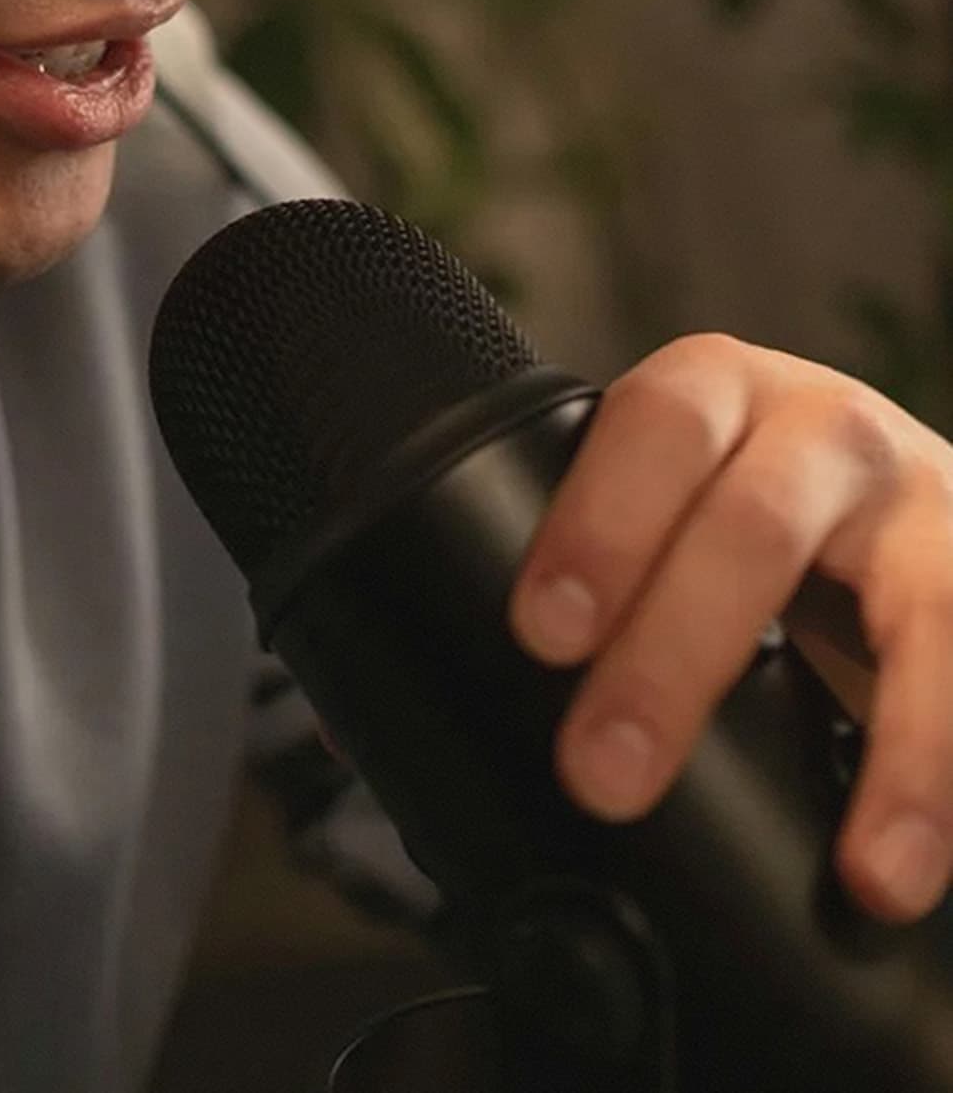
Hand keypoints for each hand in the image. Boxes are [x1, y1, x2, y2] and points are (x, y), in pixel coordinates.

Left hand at [507, 333, 952, 922]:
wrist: (901, 518)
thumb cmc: (743, 528)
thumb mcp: (663, 522)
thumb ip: (568, 596)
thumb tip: (371, 721)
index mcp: (713, 396)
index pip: (647, 430)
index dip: (593, 523)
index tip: (539, 635)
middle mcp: (822, 429)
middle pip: (748, 525)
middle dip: (673, 656)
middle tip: (604, 773)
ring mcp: (923, 503)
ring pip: (913, 602)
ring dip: (889, 746)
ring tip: (858, 871)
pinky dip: (947, 773)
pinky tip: (912, 860)